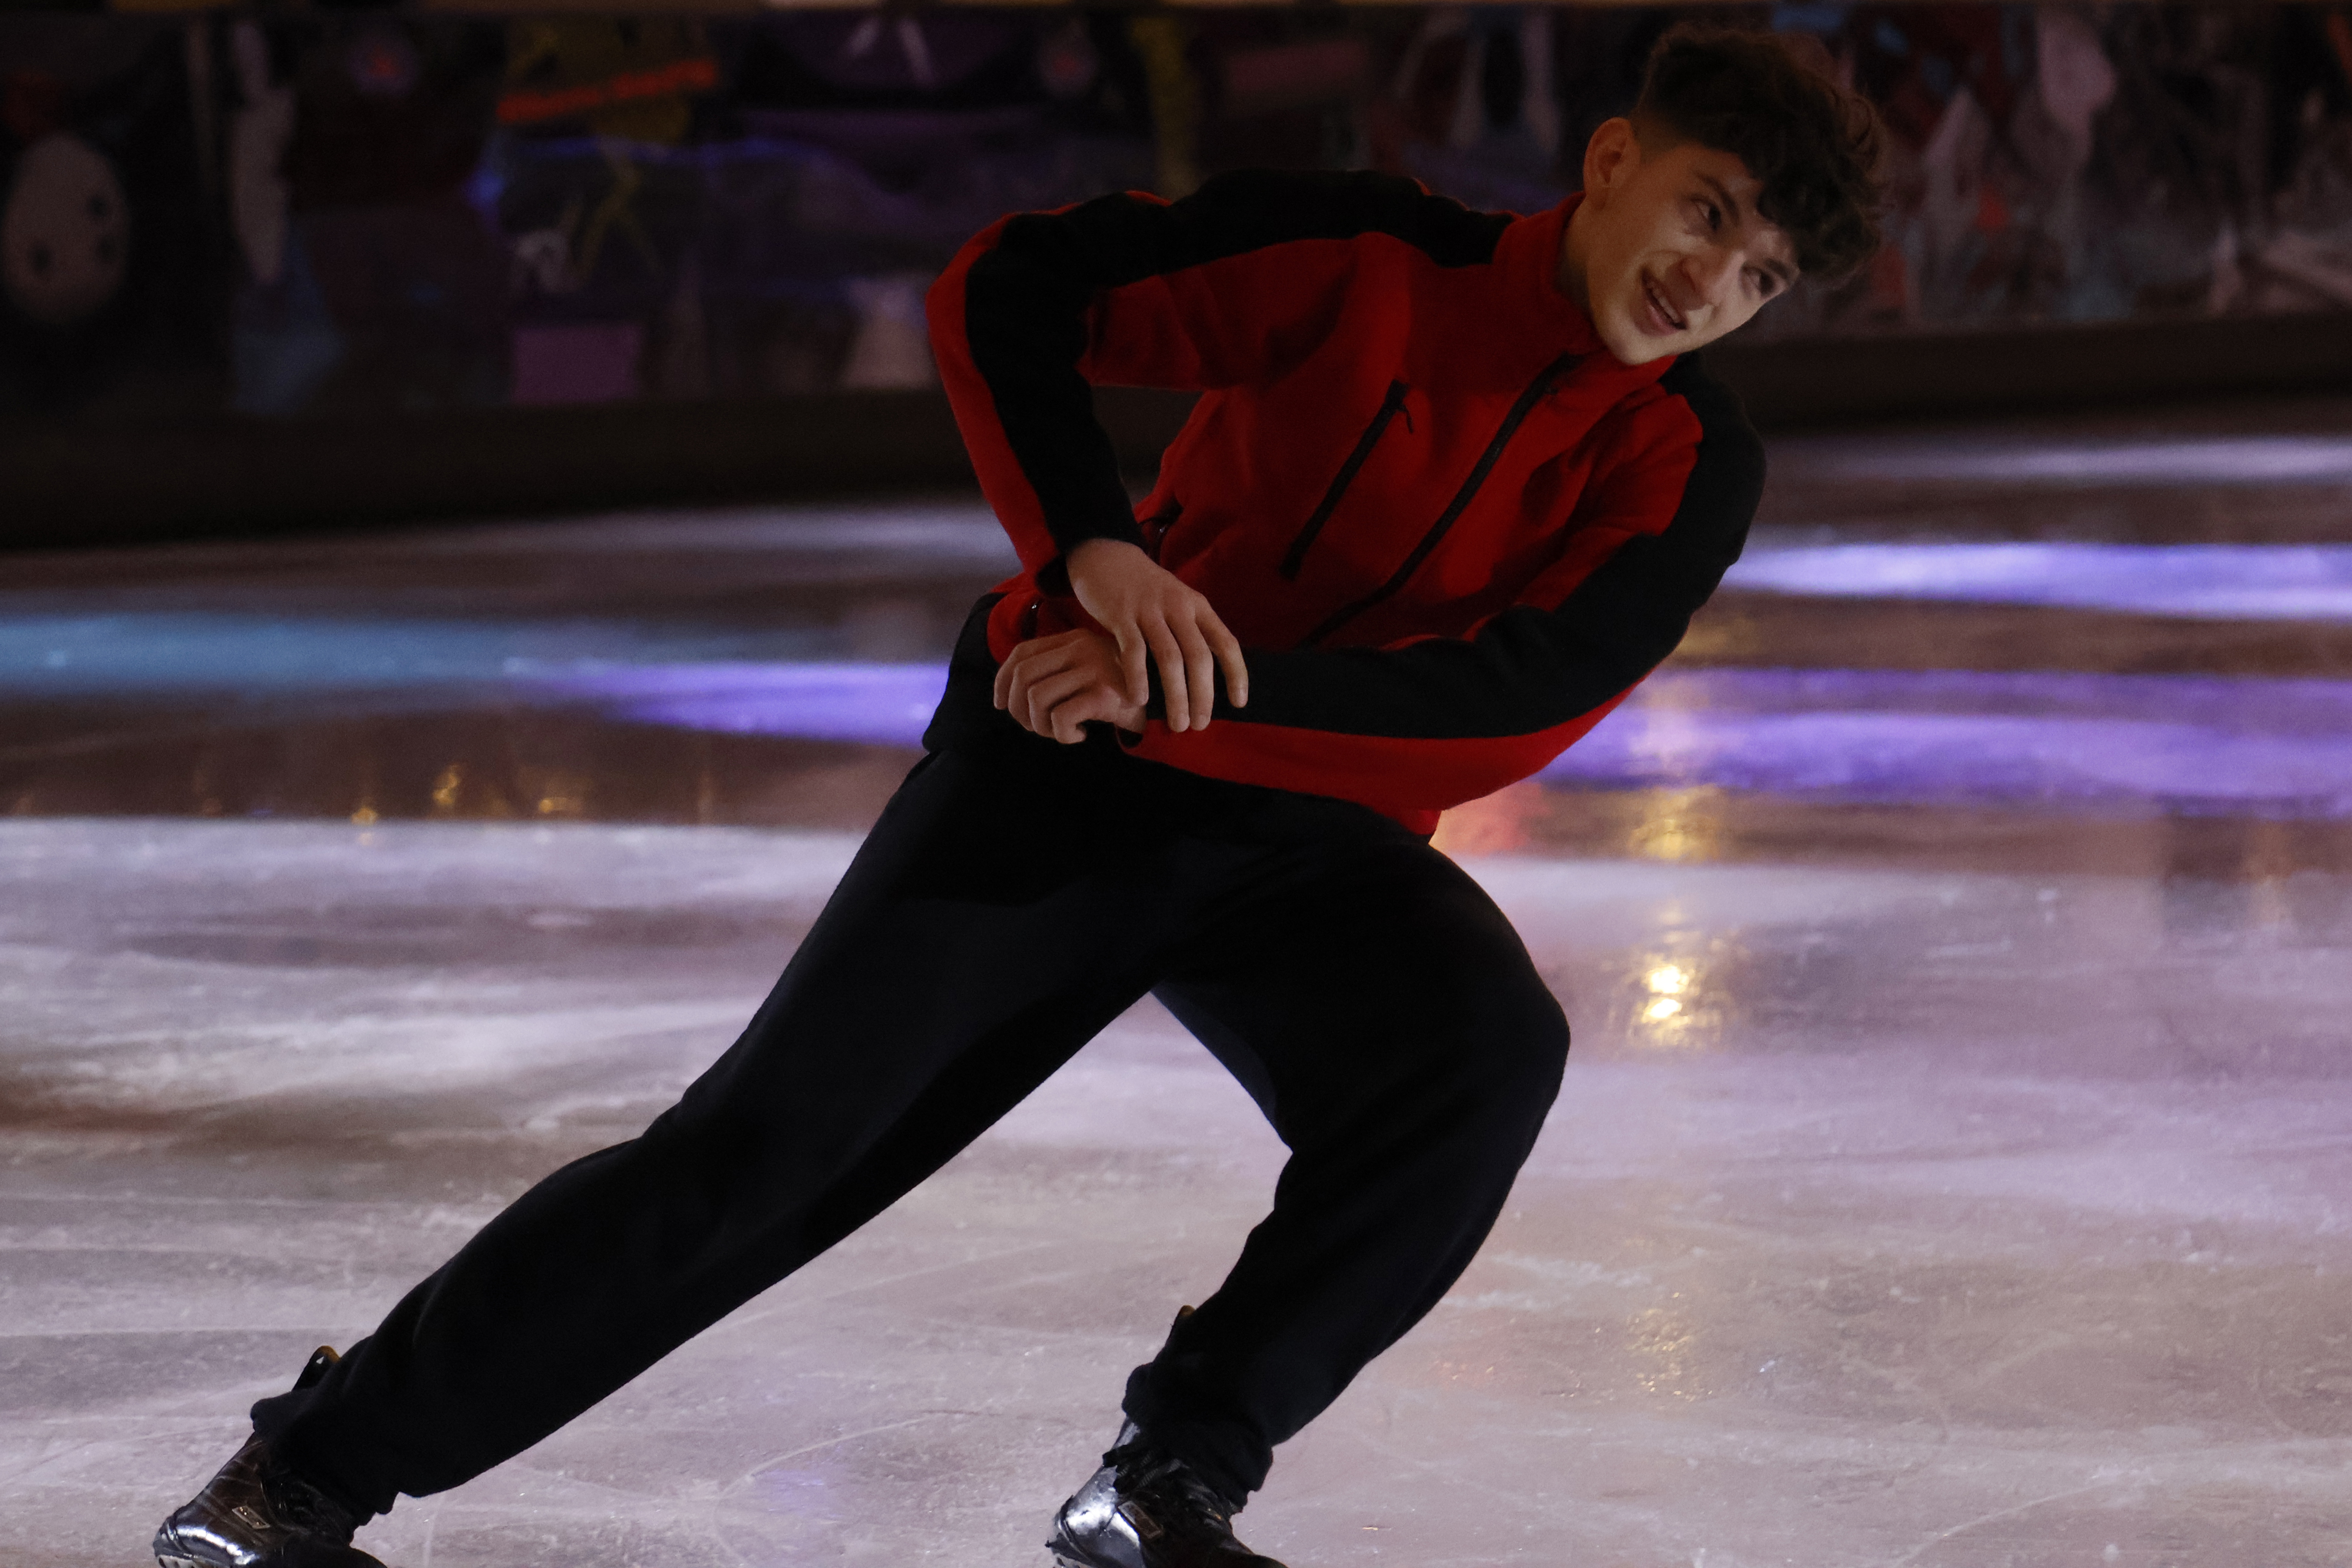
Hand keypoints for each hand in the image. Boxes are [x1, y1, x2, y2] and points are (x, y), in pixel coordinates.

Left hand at [994, 629, 1146, 744]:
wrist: (1170, 700)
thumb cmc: (1125, 692)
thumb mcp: (1089, 672)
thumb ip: (1058, 673)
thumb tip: (1010, 697)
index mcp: (1073, 639)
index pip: (1020, 654)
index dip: (1001, 681)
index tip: (1001, 706)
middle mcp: (1080, 648)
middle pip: (1022, 677)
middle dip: (1018, 710)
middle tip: (1035, 728)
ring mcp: (1093, 669)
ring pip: (1036, 699)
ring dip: (1040, 726)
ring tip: (1059, 733)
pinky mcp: (1105, 694)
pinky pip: (1061, 717)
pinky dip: (1062, 734)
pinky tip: (1079, 736)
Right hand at [1064, 539, 1247, 732]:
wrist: (1106, 555)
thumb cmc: (1145, 589)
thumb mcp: (1177, 602)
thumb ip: (1191, 632)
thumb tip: (1206, 678)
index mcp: (1198, 606)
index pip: (1226, 642)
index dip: (1236, 674)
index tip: (1238, 703)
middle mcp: (1178, 607)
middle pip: (1198, 656)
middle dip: (1203, 695)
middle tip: (1200, 724)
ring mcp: (1149, 610)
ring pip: (1169, 658)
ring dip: (1176, 695)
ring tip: (1177, 723)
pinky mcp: (1121, 614)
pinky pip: (1133, 651)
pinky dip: (1138, 678)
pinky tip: (1139, 700)